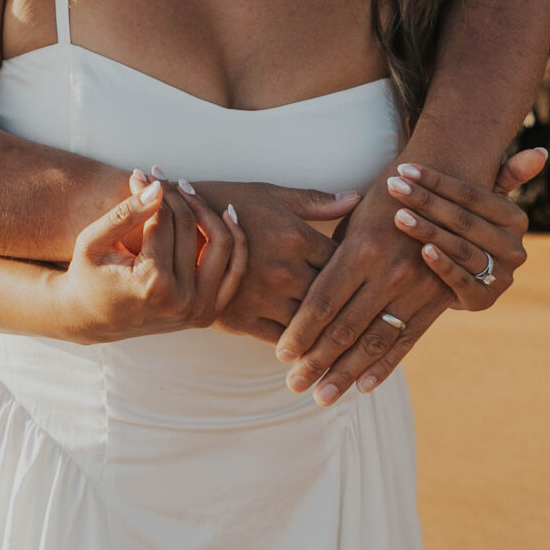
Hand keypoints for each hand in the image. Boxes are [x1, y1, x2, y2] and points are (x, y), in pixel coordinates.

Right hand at [50, 172, 246, 344]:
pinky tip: (226, 215)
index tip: (144, 172)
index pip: (165, 221)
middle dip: (176, 197)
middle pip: (191, 229)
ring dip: (209, 213)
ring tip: (188, 190)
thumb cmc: (88, 276)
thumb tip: (157, 186)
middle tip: (161, 176)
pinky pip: (234, 272)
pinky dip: (236, 242)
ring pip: (223, 247)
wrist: (92, 319)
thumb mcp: (93, 242)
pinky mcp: (209, 313)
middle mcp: (182, 301)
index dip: (154, 192)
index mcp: (152, 284)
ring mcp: (199, 310)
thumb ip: (126, 213)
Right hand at [184, 176, 361, 341]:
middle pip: (335, 299)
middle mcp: (285, 270)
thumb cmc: (224, 201)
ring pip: (311, 327)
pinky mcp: (240, 319)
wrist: (169, 226)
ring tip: (356, 350)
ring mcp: (263, 297)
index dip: (364, 274)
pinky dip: (301, 351)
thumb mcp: (270, 194)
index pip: (346, 262)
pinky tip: (315, 355)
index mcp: (297, 237)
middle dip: (357, 311)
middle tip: (379, 325)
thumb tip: (357, 198)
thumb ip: (316, 201)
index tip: (376, 282)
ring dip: (333, 338)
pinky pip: (280, 341)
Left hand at [274, 146, 547, 405]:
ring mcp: (416, 289)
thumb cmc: (384, 200)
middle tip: (294, 386)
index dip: (301, 332)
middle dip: (317, 362)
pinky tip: (364, 387)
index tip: (281, 356)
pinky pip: (406, 341)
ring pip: (374, 342)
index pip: (322, 302)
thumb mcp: (352, 218)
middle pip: (344, 328)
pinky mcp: (436, 301)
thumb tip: (293, 293)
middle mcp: (390, 272)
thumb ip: (327, 258)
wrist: (446, 187)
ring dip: (346, 373)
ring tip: (323, 396)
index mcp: (362, 248)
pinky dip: (384, 366)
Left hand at [388, 147, 544, 309]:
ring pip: (460, 248)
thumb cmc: (468, 230)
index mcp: (516, 219)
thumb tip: (542, 151)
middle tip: (394, 186)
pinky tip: (422, 250)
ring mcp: (502, 277)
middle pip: (463, 220)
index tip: (405, 168)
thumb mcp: (487, 203)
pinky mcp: (484, 300)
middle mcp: (515, 248)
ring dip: (428, 230)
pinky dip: (442, 265)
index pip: (472, 195)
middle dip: (425, 201)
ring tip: (399, 215)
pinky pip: (461, 280)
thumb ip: (509, 175)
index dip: (437, 180)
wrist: (460, 281)